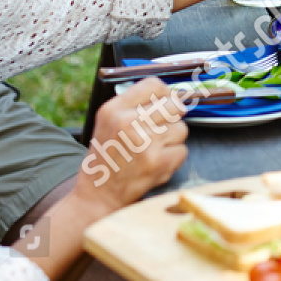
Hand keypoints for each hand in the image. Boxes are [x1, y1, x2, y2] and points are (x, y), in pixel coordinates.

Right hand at [76, 78, 188, 209]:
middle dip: (173, 118)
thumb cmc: (107, 158)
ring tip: (152, 151)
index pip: (153, 85)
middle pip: (174, 105)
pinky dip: (173, 159)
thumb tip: (171, 94)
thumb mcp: (108, 123)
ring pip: (181, 129)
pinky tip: (155, 164)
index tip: (165, 103)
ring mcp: (144, 142)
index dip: (165, 94)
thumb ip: (134, 106)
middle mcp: (128, 122)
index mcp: (114, 109)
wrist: (97, 196)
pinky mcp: (157, 162)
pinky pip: (182, 151)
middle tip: (160, 131)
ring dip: (173, 141)